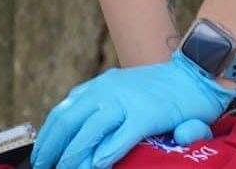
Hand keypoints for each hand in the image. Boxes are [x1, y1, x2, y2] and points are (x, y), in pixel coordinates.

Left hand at [31, 52, 235, 168]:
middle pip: (68, 121)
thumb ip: (101, 109)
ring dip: (73, 156)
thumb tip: (75, 131)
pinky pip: (118, 139)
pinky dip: (103, 155)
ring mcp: (126, 103)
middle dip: (52, 148)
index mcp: (99, 86)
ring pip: (89, 132)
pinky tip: (95, 166)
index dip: (48, 135)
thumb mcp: (122, 91)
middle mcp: (107, 91)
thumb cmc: (159, 91)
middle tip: (43, 167)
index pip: (63, 111)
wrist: (195, 75)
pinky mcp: (145, 117)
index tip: (41, 154)